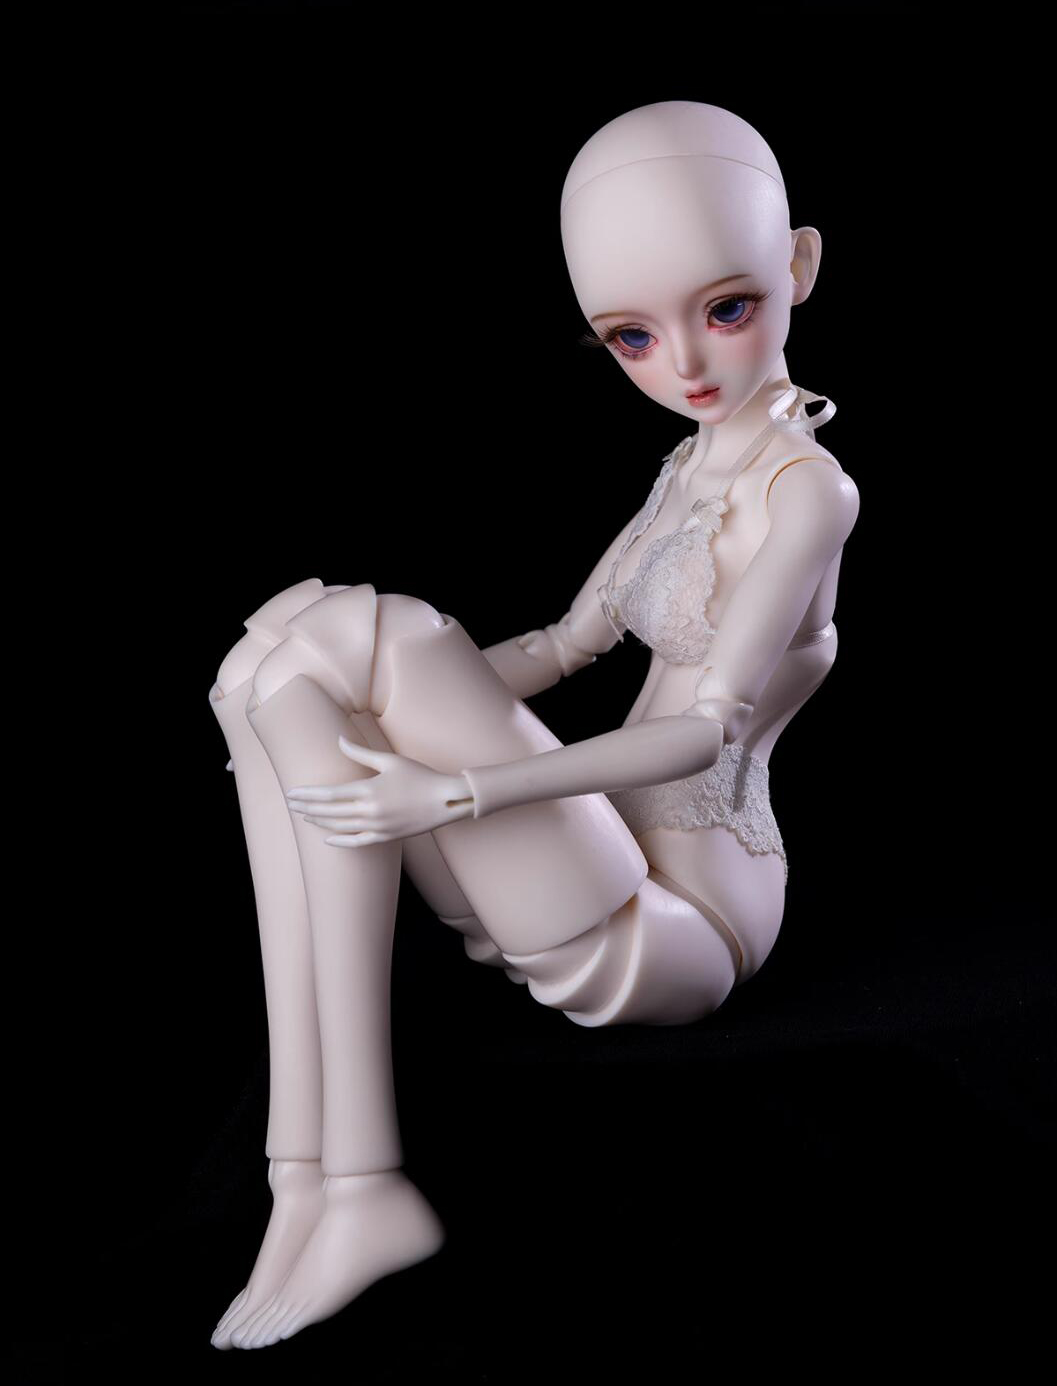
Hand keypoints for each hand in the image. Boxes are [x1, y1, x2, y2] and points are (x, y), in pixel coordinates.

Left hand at [284, 736, 475, 846]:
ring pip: (340, 827)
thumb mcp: (390, 761)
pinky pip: (357, 842)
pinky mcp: (386, 837)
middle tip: (290, 805)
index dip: (308, 795)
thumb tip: (338, 740)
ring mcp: (378, 827)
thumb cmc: (420, 776)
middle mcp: (370, 811)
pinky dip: (340, 842)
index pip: (329, 794)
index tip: (292, 793)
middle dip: (307, 808)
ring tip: (305, 817)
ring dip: (320, 822)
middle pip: (330, 812)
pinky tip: (326, 838)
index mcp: (369, 790)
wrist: (447, 800)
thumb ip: (360, 753)